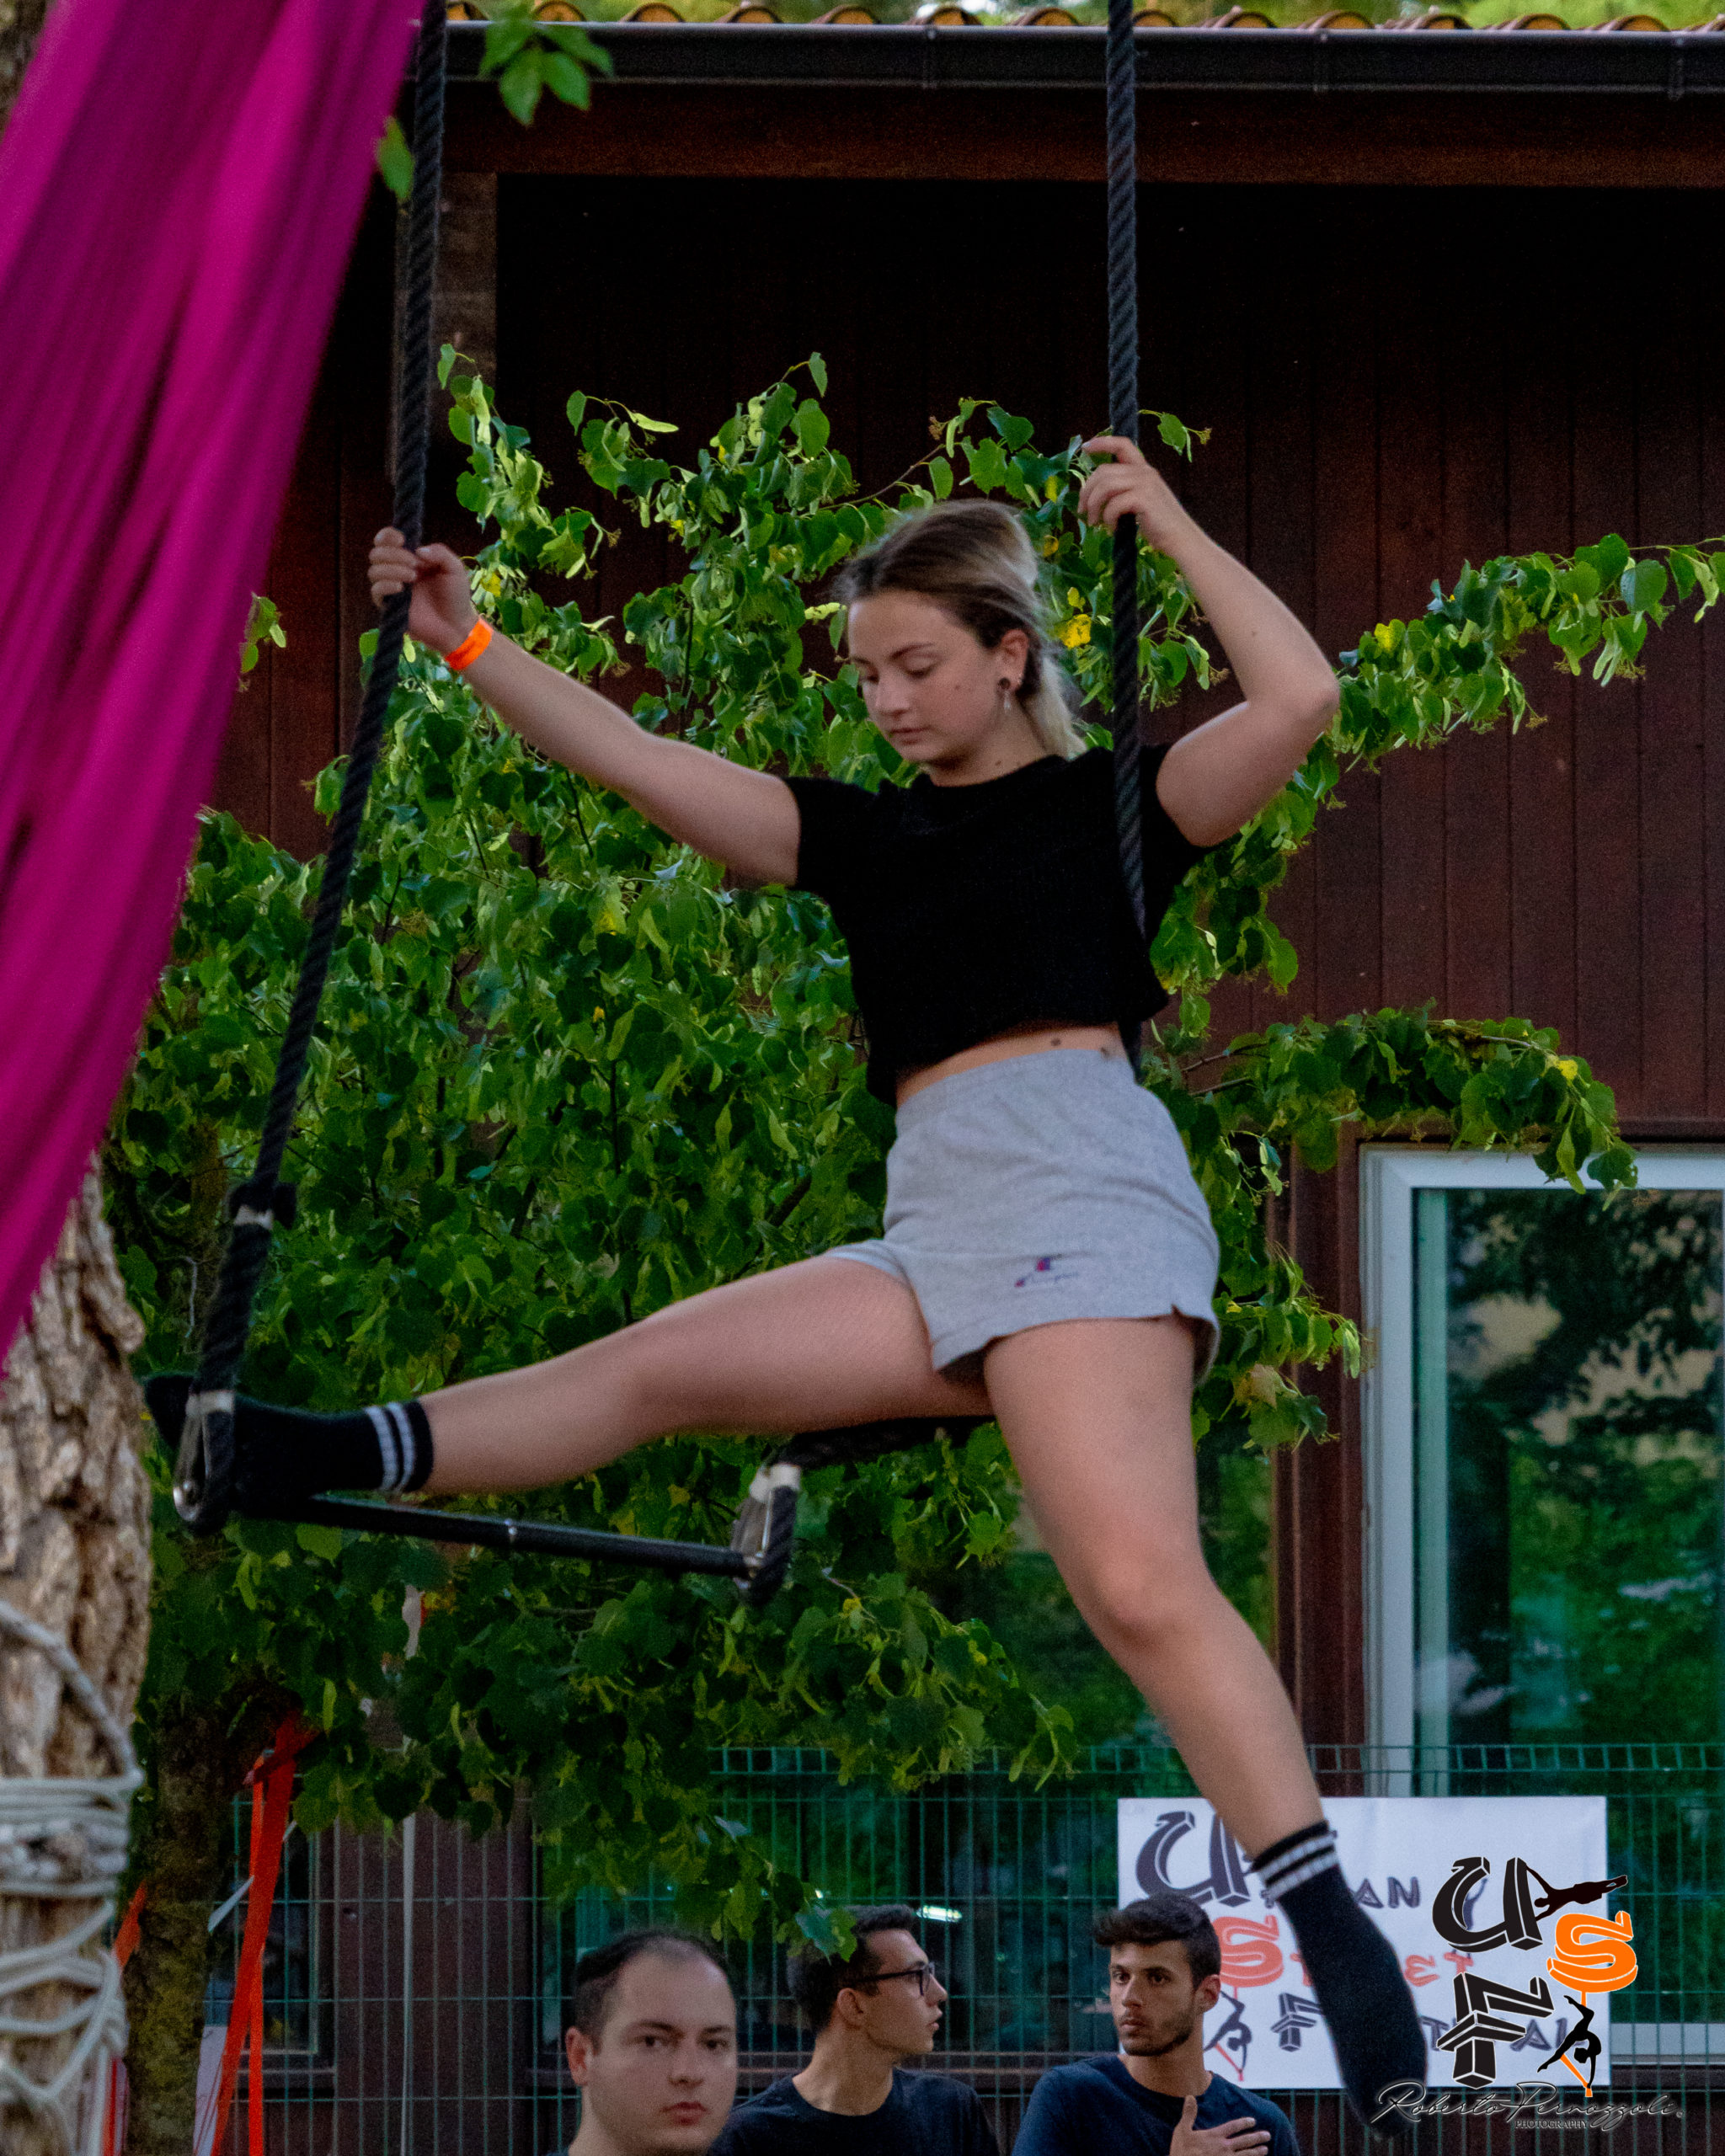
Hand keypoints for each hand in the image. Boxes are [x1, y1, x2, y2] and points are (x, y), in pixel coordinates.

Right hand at [368, 528, 479, 654]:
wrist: (457, 625)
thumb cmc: (456, 596)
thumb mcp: (454, 568)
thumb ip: (439, 553)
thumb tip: (417, 550)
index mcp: (410, 558)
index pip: (387, 541)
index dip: (388, 536)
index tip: (401, 539)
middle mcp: (397, 570)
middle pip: (377, 553)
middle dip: (393, 554)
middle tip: (414, 564)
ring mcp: (391, 588)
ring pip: (374, 570)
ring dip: (391, 568)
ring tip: (413, 577)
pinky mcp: (389, 606)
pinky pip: (376, 591)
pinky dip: (385, 585)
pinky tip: (401, 588)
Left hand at [1078, 436, 1194, 552]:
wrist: (1180, 538)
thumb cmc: (1159, 524)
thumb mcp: (1140, 501)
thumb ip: (1123, 491)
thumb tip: (1094, 495)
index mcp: (1143, 469)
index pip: (1122, 445)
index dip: (1102, 442)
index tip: (1086, 447)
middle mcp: (1144, 472)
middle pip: (1103, 471)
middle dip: (1087, 491)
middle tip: (1083, 510)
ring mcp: (1145, 484)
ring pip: (1105, 486)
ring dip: (1094, 505)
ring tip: (1094, 522)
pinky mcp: (1143, 499)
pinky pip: (1113, 504)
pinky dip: (1108, 518)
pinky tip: (1112, 528)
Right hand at [1170, 2094, 1272, 2155]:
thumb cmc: (1182, 2151)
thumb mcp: (1182, 2130)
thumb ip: (1189, 2114)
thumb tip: (1190, 2096)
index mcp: (1214, 2136)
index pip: (1232, 2127)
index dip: (1243, 2123)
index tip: (1253, 2121)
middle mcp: (1223, 2148)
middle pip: (1244, 2141)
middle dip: (1257, 2137)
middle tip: (1268, 2135)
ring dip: (1256, 2152)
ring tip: (1265, 2149)